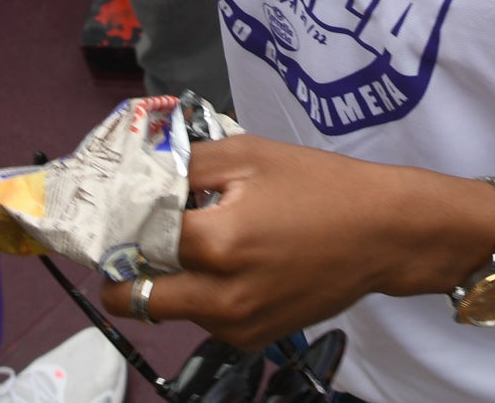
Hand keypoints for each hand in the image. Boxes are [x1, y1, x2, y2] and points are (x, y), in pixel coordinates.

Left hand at [98, 136, 494, 350]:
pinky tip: (233, 262)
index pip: (135, 239)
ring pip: (168, 308)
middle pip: (134, 296)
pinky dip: (202, 294)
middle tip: (136, 237)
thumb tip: (132, 178)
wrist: (383, 234)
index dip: (119, 220)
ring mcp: (237, 327)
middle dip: (126, 267)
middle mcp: (221, 298)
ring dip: (168, 279)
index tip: (111, 211)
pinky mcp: (252, 340)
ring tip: (201, 241)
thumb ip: (181, 167)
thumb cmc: (319, 186)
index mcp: (218, 243)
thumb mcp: (248, 154)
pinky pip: (202, 319)